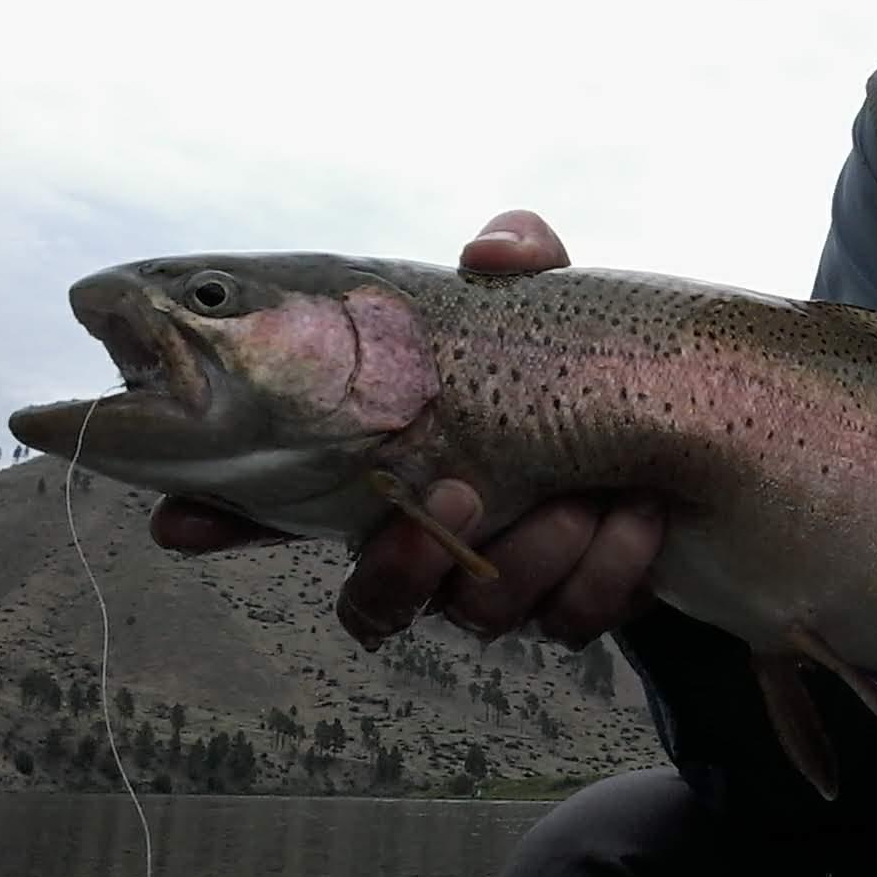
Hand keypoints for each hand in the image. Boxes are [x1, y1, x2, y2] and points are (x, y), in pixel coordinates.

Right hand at [149, 209, 666, 650]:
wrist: (690, 445)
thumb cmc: (586, 367)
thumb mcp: (553, 303)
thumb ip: (519, 258)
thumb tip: (485, 254)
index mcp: (400, 465)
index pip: (287, 504)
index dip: (227, 517)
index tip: (186, 523)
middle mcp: (438, 537)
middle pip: (374, 598)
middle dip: (402, 563)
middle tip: (456, 492)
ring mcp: (504, 583)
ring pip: (475, 615)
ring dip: (529, 555)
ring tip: (579, 499)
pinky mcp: (577, 607)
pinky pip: (568, 623)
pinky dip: (605, 571)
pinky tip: (638, 512)